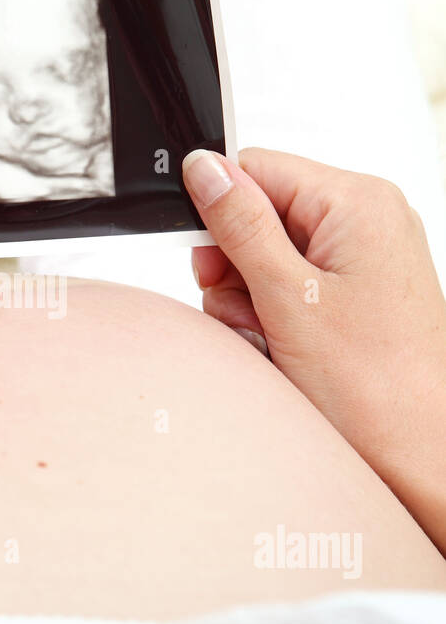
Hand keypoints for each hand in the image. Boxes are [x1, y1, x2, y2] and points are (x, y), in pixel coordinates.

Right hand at [182, 146, 445, 554]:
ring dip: (250, 298)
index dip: (220, 213)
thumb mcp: (287, 297)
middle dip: (235, 266)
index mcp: (357, 202)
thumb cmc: (374, 387)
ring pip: (269, 254)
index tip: (209, 262)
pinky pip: (293, 285)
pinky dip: (274, 316)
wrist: (419, 455)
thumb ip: (240, 225)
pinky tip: (285, 348)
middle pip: (261, 213)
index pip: (258, 168)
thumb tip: (205, 168)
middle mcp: (368, 220)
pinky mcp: (358, 293)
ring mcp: (365, 258)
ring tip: (273, 339)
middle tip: (248, 311)